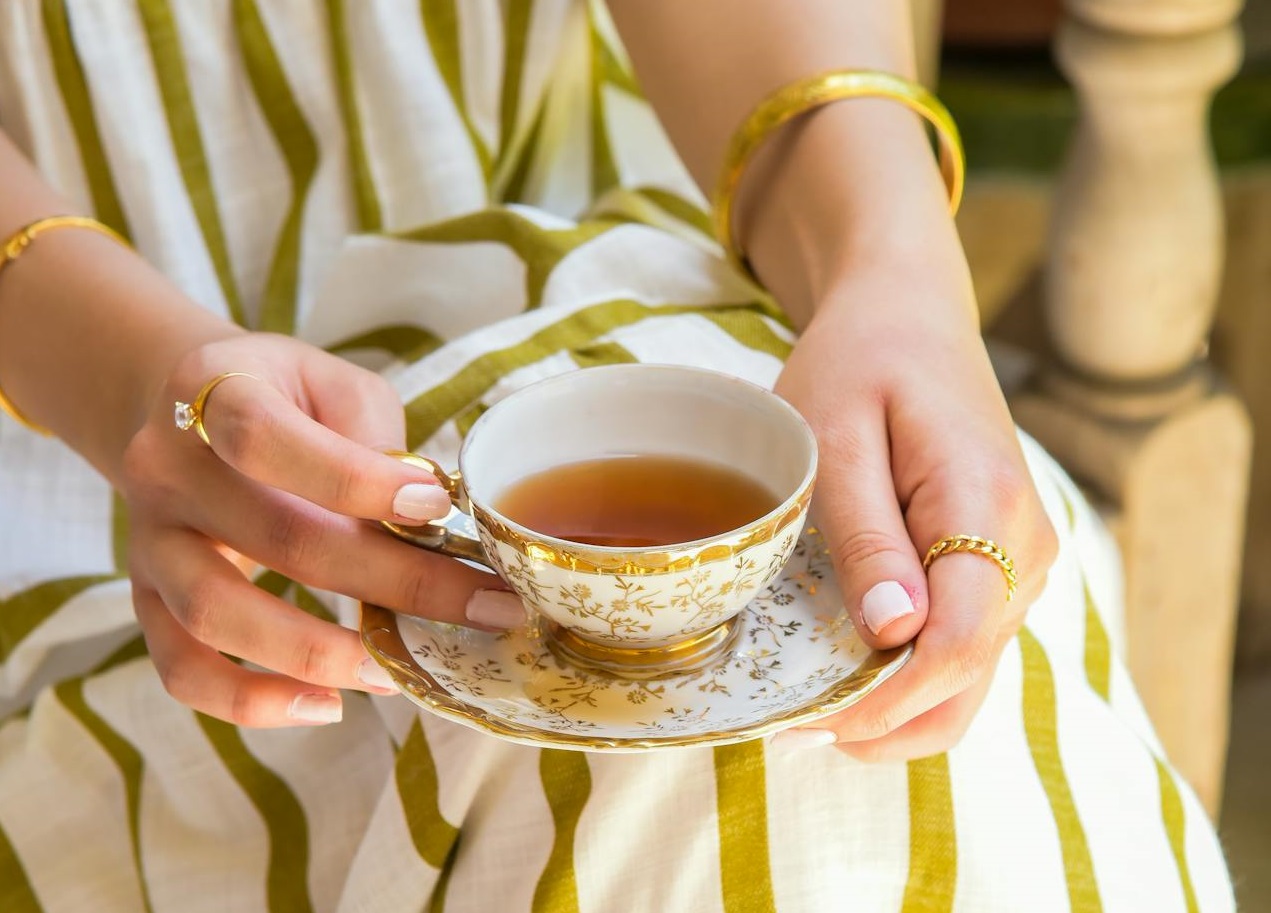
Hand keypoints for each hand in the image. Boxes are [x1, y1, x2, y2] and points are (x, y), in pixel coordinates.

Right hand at [119, 333, 522, 726]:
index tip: (438, 508)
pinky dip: (251, 701)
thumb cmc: (286, 399)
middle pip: (278, 537)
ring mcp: (149, 539)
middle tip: (482, 608)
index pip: (266, 440)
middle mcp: (166, 467)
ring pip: (218, 615)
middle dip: (397, 582)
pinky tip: (326, 704)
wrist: (184, 412)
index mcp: (213, 389)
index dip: (356, 481)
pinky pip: (183, 669)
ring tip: (400, 669)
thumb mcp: (337, 388)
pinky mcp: (148, 599)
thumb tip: (429, 521)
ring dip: (320, 652)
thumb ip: (376, 441)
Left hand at [773, 259, 1057, 760]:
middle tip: (789, 726)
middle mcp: (1025, 549)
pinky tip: (846, 674)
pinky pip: (965, 648)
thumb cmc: (860, 363)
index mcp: (987, 508)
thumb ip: (867, 534)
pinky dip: (911, 680)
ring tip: (807, 709)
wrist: (907, 318)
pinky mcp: (1001, 568)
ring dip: (896, 708)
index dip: (887, 700)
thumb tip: (894, 633)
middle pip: (967, 677)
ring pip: (970, 676)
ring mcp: (1021, 564)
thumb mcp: (836, 436)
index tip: (809, 721)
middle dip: (883, 719)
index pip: (957, 644)